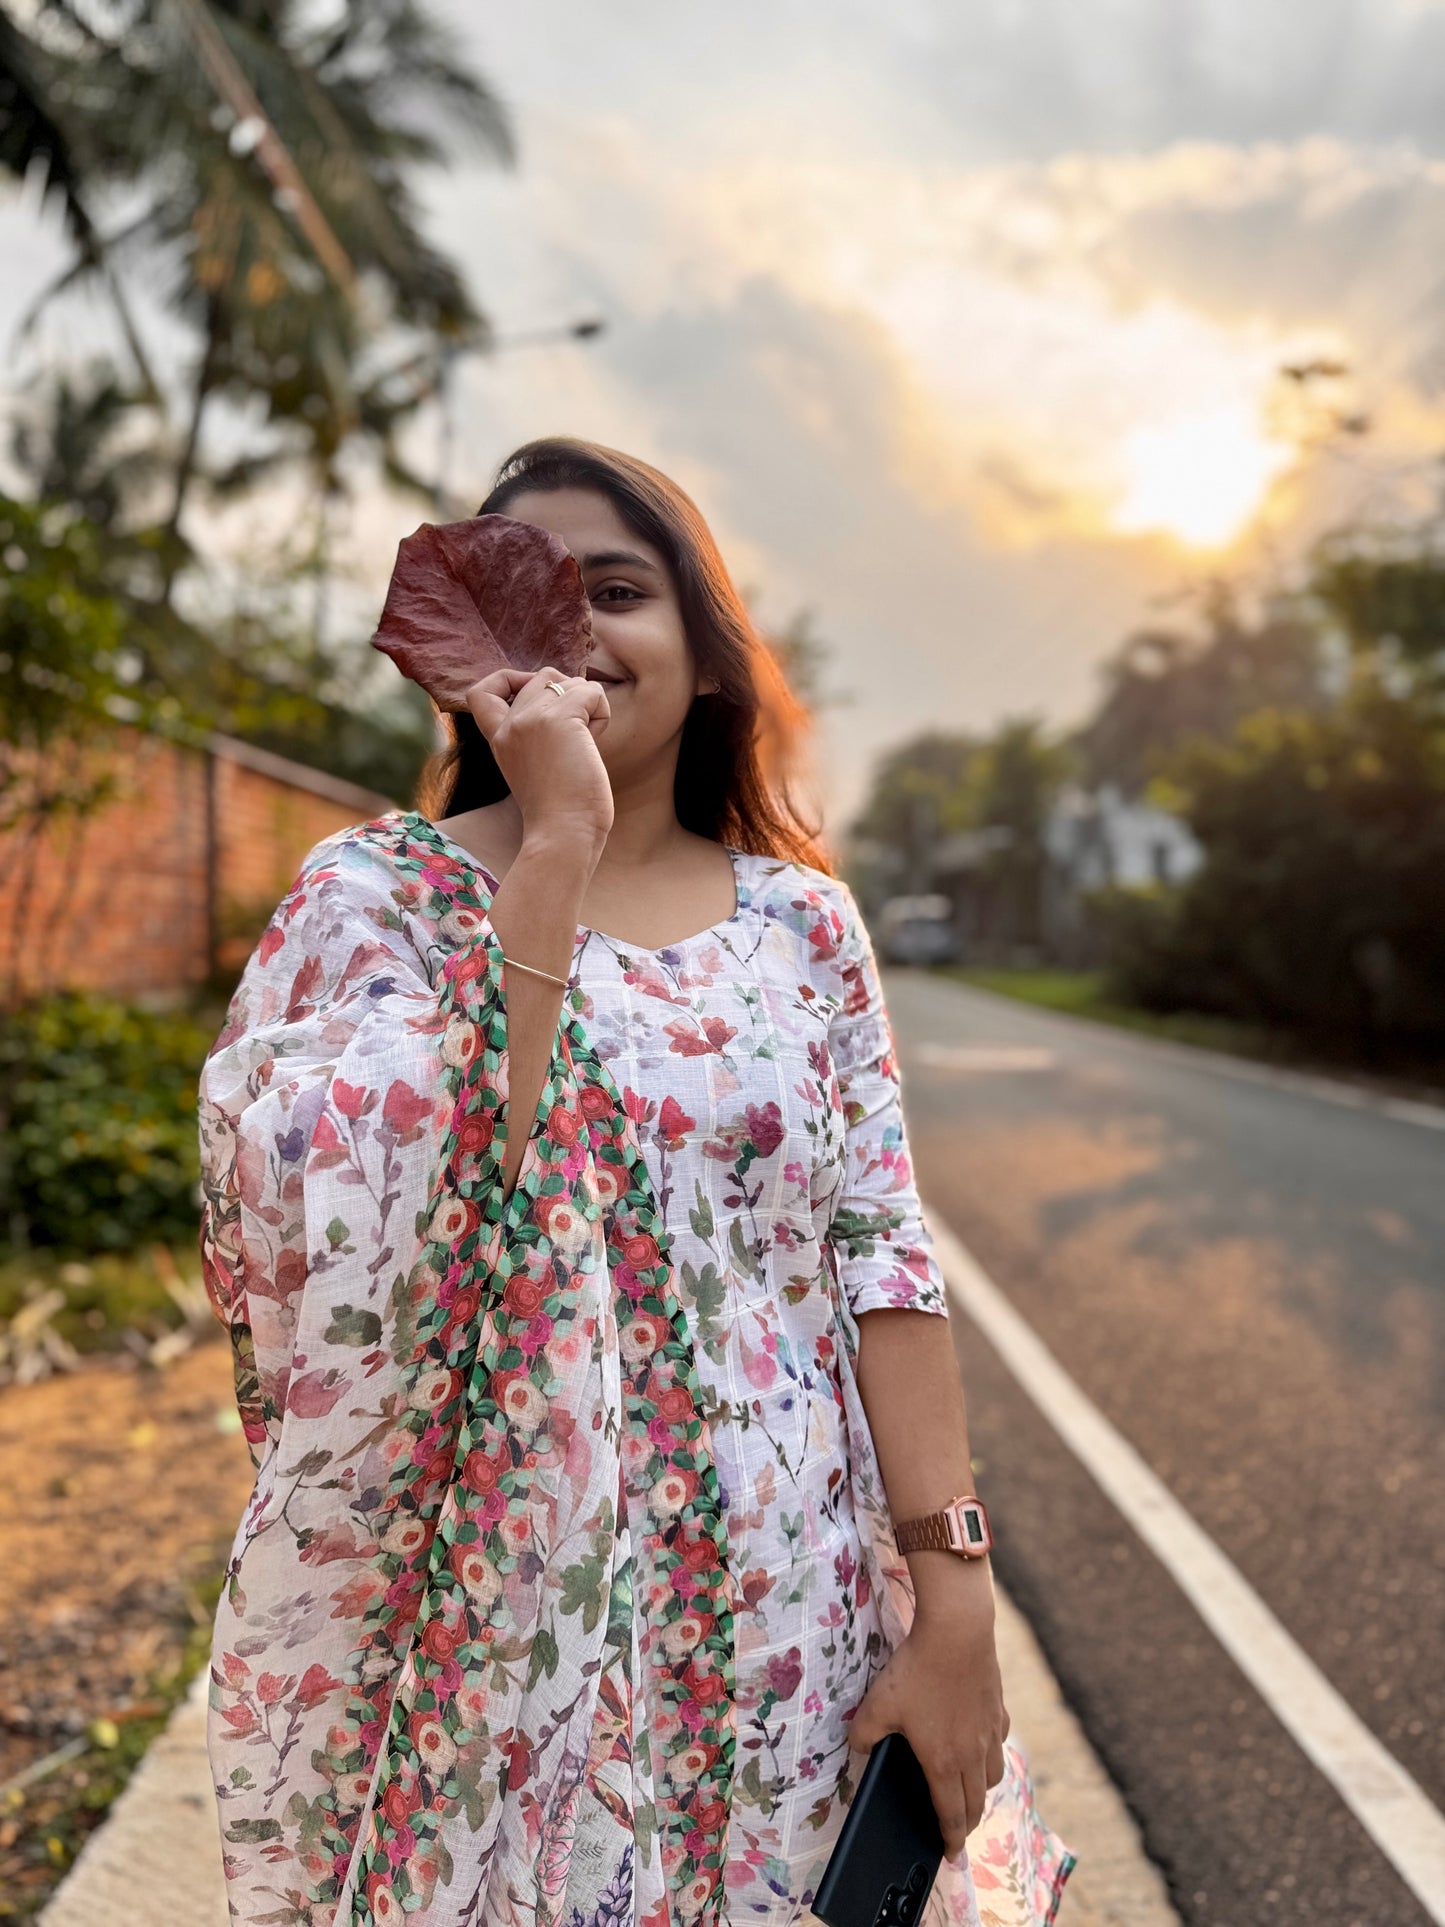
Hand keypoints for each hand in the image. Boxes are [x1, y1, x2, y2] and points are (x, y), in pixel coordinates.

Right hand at [465, 665, 613, 847]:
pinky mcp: (559, 719)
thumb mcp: (534, 766)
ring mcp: (531, 719)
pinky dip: (601, 712)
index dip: (509, 680)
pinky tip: (594, 744)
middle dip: (568, 696)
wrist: (563, 835)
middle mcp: (510, 724)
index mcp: (499, 739)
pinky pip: (591, 691)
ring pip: (568, 680)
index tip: (535, 700)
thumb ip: (537, 734)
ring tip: (585, 742)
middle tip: (575, 737)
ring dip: (588, 705)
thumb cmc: (560, 812)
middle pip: (542, 676)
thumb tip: (571, 696)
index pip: (480, 691)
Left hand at [846, 1597, 1009, 1860]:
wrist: (958, 1632)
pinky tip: (981, 1743)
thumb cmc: (916, 1671)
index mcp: (943, 1763)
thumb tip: (858, 1749)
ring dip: (982, 1790)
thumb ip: (863, 1734)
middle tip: (958, 1830)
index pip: (951, 1814)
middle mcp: (973, 1754)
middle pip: (976, 1802)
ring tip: (970, 1791)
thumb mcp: (877, 1704)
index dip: (951, 1839)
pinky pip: (998, 1742)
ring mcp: (990, 1731)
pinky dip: (991, 1753)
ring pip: (993, 1775)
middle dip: (967, 1823)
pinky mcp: (999, 1708)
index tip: (950, 1854)